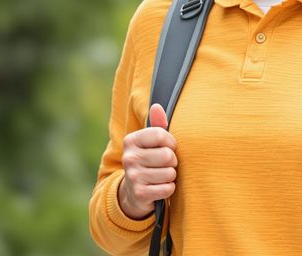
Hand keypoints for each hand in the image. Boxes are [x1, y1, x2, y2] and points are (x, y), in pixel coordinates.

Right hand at [118, 103, 177, 218]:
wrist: (133, 192)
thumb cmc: (148, 161)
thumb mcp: (150, 143)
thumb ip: (157, 125)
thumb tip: (157, 106)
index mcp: (131, 140)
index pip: (160, 134)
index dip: (171, 142)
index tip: (169, 147)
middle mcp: (129, 157)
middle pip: (168, 155)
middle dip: (172, 161)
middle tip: (165, 164)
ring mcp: (133, 176)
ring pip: (169, 173)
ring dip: (171, 176)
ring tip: (162, 175)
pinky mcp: (140, 194)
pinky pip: (167, 188)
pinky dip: (168, 189)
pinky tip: (160, 187)